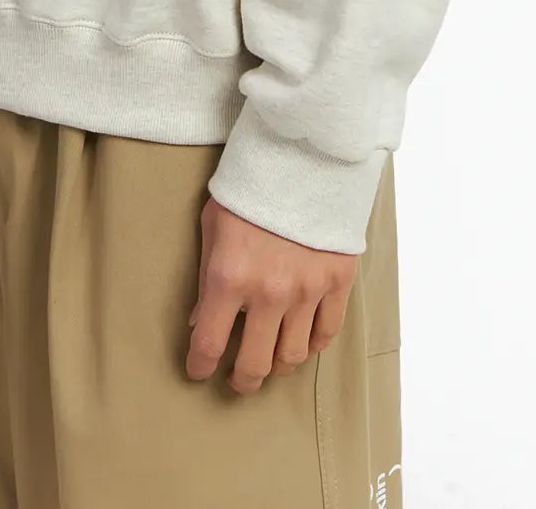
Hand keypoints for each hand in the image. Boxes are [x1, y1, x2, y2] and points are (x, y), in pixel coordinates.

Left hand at [186, 195, 357, 392]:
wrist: (304, 154)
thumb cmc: (251, 186)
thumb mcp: (213, 223)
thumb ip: (205, 277)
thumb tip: (198, 321)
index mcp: (229, 276)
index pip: (209, 343)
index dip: (200, 365)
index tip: (198, 370)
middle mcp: (268, 292)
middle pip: (255, 364)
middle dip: (242, 380)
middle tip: (238, 379)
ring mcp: (306, 289)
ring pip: (293, 356)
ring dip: (278, 366)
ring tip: (271, 360)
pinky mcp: (337, 281)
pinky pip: (327, 332)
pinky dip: (314, 344)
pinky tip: (302, 339)